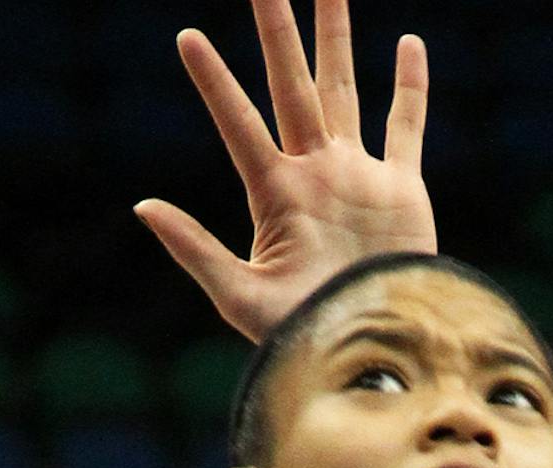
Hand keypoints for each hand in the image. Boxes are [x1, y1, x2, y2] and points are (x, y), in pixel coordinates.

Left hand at [137, 0, 435, 341]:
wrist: (371, 350)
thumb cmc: (303, 334)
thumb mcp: (239, 297)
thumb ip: (194, 250)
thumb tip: (142, 206)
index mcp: (275, 193)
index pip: (239, 123)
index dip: (214, 83)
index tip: (187, 38)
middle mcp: (313, 173)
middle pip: (291, 85)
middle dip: (278, 33)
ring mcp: (356, 176)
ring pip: (343, 90)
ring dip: (335, 39)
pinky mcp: (401, 189)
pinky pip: (404, 128)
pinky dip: (410, 88)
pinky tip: (407, 44)